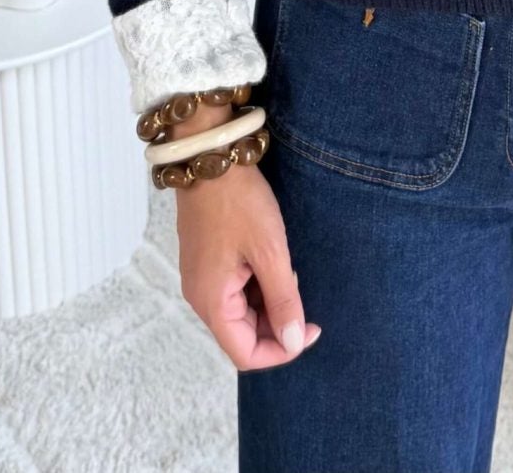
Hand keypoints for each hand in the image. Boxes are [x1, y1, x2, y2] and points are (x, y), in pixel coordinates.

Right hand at [175, 157, 321, 371]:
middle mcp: (201, 297)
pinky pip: (234, 290)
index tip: (311, 328)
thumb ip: (283, 300)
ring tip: (288, 270)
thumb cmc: (239, 202)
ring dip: (269, 303)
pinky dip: (257, 285)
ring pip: (240, 313)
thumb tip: (293, 342)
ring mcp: (201, 279)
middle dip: (277, 324)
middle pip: (242, 335)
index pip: (246, 354)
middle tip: (302, 291)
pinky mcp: (206, 262)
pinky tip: (272, 260)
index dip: (282, 350)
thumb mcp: (270, 251)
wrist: (210, 156)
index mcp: (211, 302)